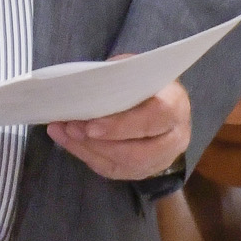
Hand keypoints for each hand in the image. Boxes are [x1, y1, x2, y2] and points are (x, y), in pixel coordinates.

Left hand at [45, 72, 191, 181]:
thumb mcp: (135, 70)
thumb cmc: (146, 83)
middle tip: (71, 127)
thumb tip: (84, 84)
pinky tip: (67, 141)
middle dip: (100, 143)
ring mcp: (160, 159)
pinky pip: (113, 170)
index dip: (122, 125)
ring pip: (124, 165)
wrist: (162, 105)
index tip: (92, 126)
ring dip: (89, 150)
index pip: (154, 118)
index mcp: (176, 104)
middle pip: (138, 151)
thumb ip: (117, 78)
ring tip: (64, 132)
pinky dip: (86, 155)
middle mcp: (174, 137)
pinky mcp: (142, 171)